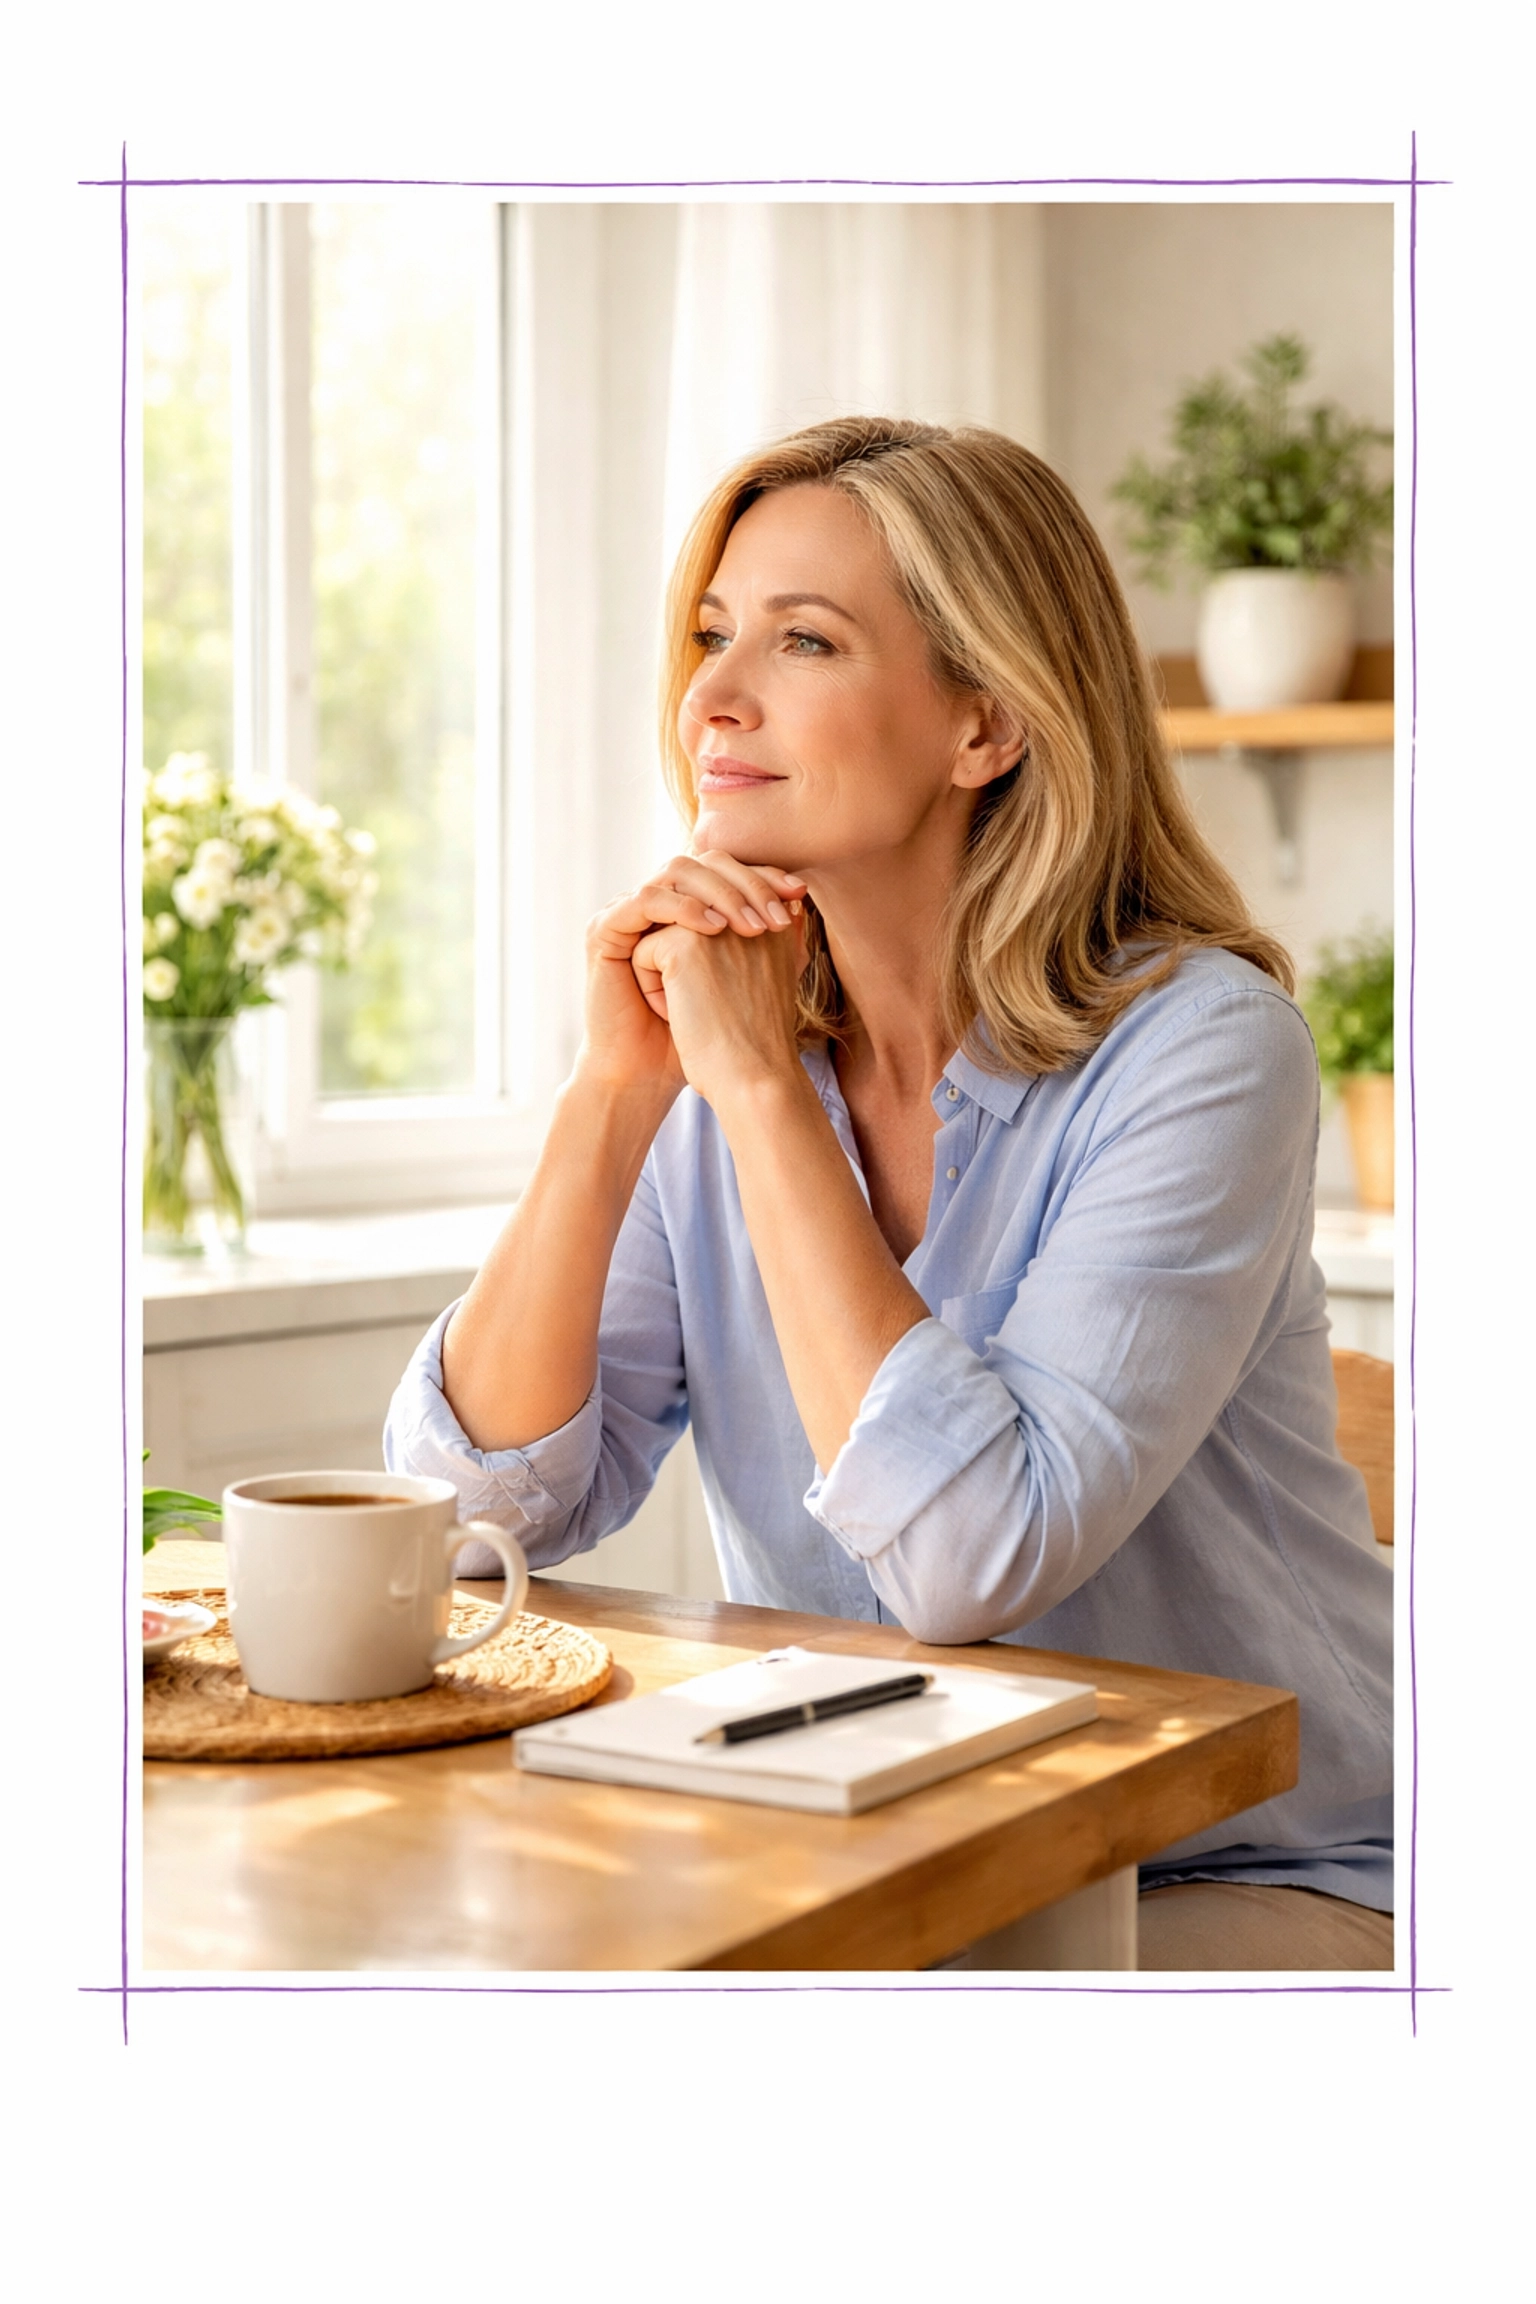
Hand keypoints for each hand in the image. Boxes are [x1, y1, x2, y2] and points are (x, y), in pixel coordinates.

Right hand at [578, 853, 804, 1100]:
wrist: (652, 1070)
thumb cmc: (700, 1032)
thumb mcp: (743, 976)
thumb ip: (765, 940)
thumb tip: (801, 903)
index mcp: (684, 904)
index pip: (727, 870)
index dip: (763, 875)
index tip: (798, 893)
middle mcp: (656, 901)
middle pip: (704, 862)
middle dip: (746, 883)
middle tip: (776, 913)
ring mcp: (626, 912)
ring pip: (676, 871)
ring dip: (720, 894)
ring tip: (750, 926)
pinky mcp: (603, 929)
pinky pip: (645, 900)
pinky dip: (683, 909)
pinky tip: (713, 930)